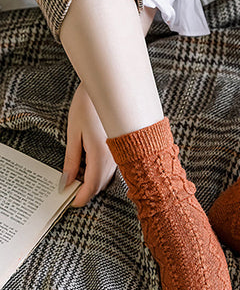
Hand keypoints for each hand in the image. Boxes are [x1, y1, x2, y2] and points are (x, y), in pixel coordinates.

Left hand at [60, 81, 116, 207]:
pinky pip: (112, 167)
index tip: (70, 202)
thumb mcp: (74, 132)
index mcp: (100, 155)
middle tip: (69, 188)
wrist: (110, 87)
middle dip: (85, 190)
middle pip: (100, 185)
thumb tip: (66, 180)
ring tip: (75, 174)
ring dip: (92, 180)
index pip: (91, 187)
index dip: (80, 198)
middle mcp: (115, 158)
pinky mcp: (123, 148)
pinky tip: (88, 163)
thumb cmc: (90, 105)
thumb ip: (71, 159)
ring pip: (106, 177)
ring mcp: (121, 153)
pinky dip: (100, 171)